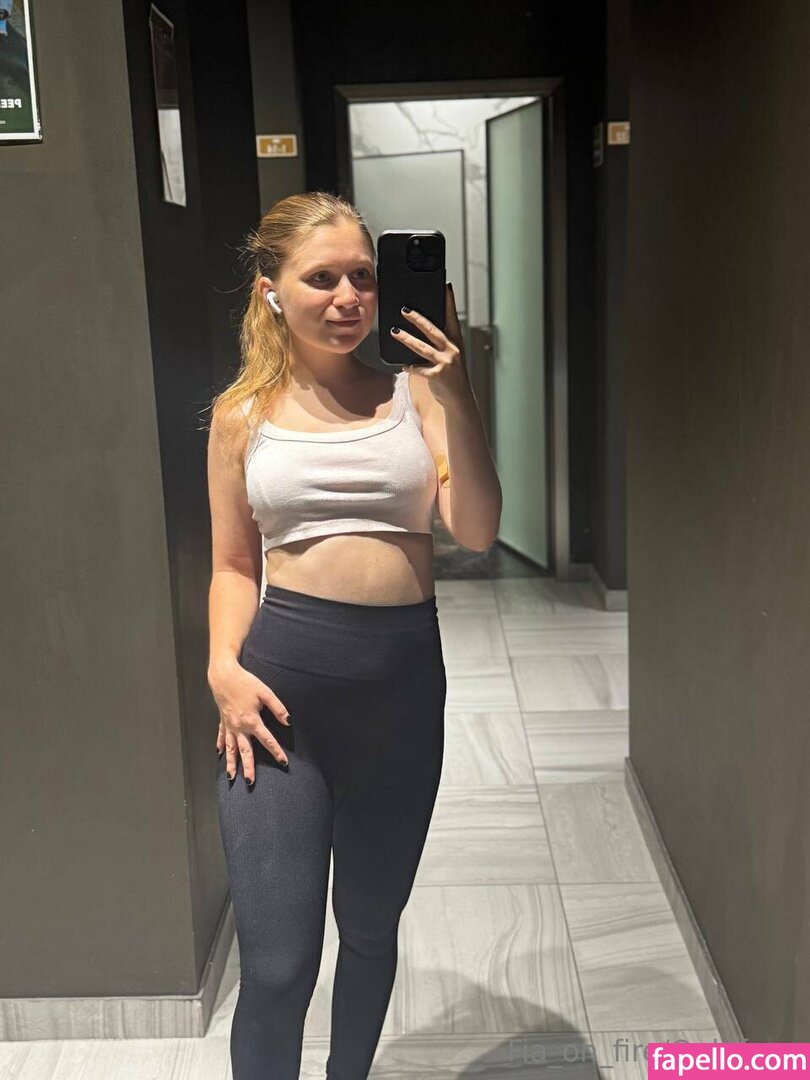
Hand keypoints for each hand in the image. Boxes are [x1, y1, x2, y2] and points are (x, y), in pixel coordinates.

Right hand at [209, 660, 290, 782]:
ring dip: (231, 763)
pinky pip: (221, 736)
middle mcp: (239, 727)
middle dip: (248, 767)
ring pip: (230, 748)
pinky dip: (220, 745)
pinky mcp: (223, 720)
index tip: (283, 762)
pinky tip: (219, 754)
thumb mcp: (265, 692)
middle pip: (245, 751)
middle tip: (251, 782)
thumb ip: (278, 708)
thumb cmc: (245, 682)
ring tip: (231, 777)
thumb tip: (288, 721)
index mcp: (252, 721)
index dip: (276, 751)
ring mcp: (229, 725)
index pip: (267, 740)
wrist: (223, 676)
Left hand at [390, 283, 471, 405]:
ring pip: (423, 348)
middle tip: (404, 309)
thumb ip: (441, 343)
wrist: (460, 398)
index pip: (452, 318)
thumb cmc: (453, 375)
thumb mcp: (452, 355)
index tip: (446, 286)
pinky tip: (403, 365)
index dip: (449, 302)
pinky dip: (410, 367)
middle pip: (433, 330)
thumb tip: (422, 328)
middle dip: (418, 319)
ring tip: (394, 332)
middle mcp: (452, 350)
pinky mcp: (437, 376)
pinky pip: (419, 369)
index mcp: (456, 342)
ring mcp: (445, 363)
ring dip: (407, 339)